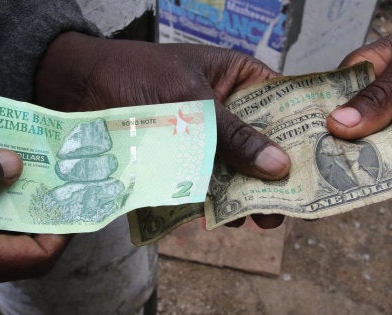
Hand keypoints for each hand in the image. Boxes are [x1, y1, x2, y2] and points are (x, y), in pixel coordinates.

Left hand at [34, 32, 290, 227]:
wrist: (72, 86)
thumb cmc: (134, 76)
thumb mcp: (189, 101)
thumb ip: (233, 134)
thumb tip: (278, 165)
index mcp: (237, 78)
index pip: (283, 103)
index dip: (301, 133)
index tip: (319, 166)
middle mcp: (226, 108)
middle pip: (263, 144)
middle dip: (272, 175)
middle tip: (282, 208)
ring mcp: (203, 135)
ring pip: (234, 168)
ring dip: (243, 193)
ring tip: (254, 220)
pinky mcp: (180, 159)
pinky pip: (204, 182)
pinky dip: (211, 199)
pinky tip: (217, 217)